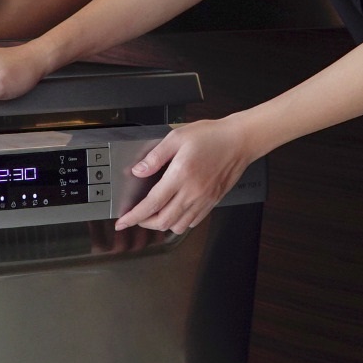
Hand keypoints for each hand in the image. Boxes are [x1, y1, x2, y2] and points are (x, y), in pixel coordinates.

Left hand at [114, 117, 254, 235]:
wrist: (240, 141)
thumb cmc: (211, 136)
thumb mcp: (177, 137)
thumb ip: (155, 156)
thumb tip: (138, 171)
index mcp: (180, 175)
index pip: (151, 204)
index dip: (134, 216)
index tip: (122, 222)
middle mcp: (192, 192)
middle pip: (163, 221)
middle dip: (145, 223)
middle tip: (136, 217)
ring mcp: (204, 200)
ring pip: (178, 226)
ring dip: (162, 225)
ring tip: (154, 215)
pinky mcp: (212, 202)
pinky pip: (193, 222)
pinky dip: (179, 223)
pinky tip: (175, 212)